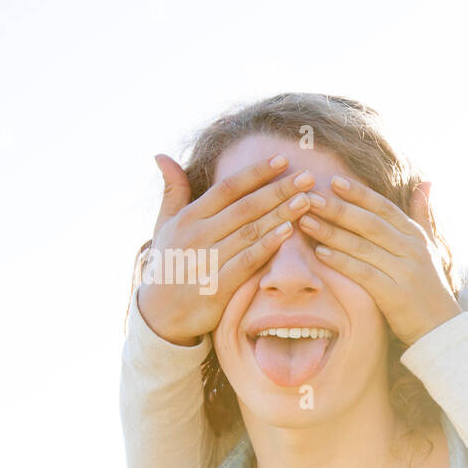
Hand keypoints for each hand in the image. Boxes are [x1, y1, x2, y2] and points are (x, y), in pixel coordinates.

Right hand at [137, 154, 316, 344]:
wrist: (159, 313)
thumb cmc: (169, 263)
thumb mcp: (164, 225)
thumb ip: (171, 191)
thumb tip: (162, 155)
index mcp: (189, 217)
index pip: (228, 188)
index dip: (256, 173)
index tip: (282, 160)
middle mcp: (199, 234)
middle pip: (246, 207)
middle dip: (279, 190)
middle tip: (307, 177)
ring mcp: (208, 259)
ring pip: (251, 231)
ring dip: (280, 214)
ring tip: (306, 200)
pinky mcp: (218, 285)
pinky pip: (248, 261)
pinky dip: (268, 245)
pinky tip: (289, 232)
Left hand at [300, 175, 461, 345]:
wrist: (441, 328)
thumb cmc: (429, 286)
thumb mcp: (431, 247)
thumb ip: (424, 215)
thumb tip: (426, 182)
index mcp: (416, 235)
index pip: (384, 208)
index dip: (359, 194)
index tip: (334, 181)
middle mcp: (411, 249)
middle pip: (369, 223)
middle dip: (338, 209)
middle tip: (309, 197)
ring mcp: (404, 271)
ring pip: (363, 246)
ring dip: (332, 232)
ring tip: (306, 221)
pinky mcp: (395, 294)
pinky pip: (363, 273)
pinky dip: (341, 262)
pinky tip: (320, 253)